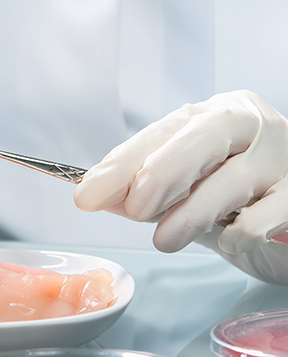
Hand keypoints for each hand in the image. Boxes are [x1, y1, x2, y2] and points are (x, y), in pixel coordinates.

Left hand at [74, 90, 289, 253]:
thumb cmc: (235, 195)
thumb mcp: (186, 189)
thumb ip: (147, 192)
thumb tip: (98, 197)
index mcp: (214, 115)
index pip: (162, 132)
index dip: (122, 164)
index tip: (87, 195)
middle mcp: (253, 125)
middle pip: (206, 135)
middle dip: (162, 173)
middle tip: (135, 210)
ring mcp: (284, 156)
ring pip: (235, 178)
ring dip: (192, 214)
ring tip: (165, 241)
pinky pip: (271, 212)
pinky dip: (243, 230)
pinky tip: (229, 240)